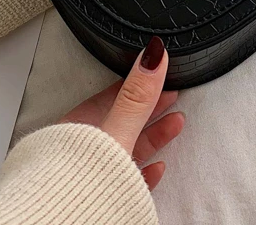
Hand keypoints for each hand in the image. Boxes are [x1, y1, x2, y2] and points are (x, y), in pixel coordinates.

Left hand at [59, 37, 183, 189]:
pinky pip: (126, 179)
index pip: (112, 96)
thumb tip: (152, 56)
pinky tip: (157, 169)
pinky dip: (145, 169)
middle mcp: (81, 150)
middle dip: (151, 107)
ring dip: (154, 135)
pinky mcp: (100, 199)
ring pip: (127, 148)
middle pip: (123, 121)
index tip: (160, 74)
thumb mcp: (116, 131)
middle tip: (173, 95)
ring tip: (176, 124)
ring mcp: (91, 175)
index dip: (139, 83)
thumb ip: (136, 96)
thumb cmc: (78, 182)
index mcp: (78, 127)